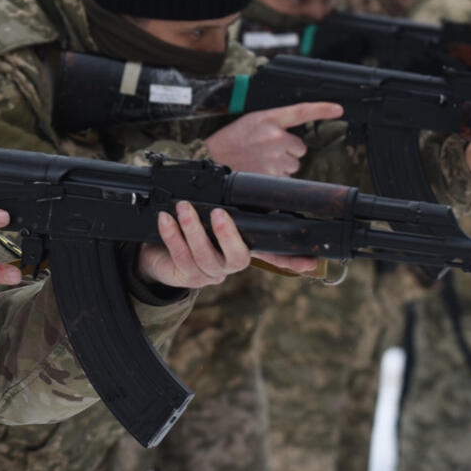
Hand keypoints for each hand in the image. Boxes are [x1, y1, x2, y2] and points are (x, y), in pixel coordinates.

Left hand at [137, 201, 317, 288]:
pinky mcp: (186, 276)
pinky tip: (165, 219)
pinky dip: (172, 235)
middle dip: (228, 235)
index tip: (311, 260)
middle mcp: (229, 266)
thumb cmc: (192, 230)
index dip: (292, 260)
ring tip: (183, 208)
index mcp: (242, 250)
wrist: (159, 254)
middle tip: (218, 213)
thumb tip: (258, 193)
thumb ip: (236, 209)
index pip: (272, 257)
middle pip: (237, 259)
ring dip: (192, 229)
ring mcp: (208, 274)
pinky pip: (180, 256)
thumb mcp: (214, 217)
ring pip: (204, 256)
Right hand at [203, 102, 343, 176]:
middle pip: (299, 149)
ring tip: (260, 163)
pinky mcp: (270, 175)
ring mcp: (273, 157)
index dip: (322, 109)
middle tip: (267, 152)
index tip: (338, 110)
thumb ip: (273, 126)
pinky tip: (259, 172)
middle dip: (288, 152)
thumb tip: (292, 142)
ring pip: (293, 166)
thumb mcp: (251, 123)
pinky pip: (283, 180)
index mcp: (269, 119)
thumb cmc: (230, 141)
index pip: (301, 111)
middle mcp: (274, 136)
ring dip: (282, 167)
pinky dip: (274, 179)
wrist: (210, 157)